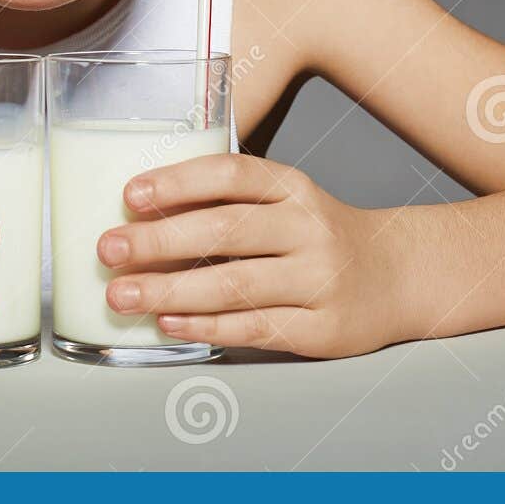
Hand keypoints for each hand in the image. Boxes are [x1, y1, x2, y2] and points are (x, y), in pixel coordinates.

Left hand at [96, 153, 409, 357]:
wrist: (395, 276)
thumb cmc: (316, 236)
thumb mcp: (283, 203)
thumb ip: (226, 203)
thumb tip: (138, 217)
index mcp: (292, 188)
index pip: (232, 175)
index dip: (178, 182)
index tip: (130, 194)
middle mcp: (308, 228)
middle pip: (225, 231)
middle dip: (158, 241)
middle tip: (109, 250)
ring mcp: (319, 280)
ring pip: (235, 286)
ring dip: (170, 291)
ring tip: (122, 295)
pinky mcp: (321, 329)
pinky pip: (254, 328)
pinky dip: (206, 327)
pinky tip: (168, 323)